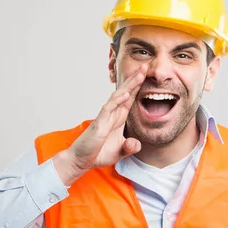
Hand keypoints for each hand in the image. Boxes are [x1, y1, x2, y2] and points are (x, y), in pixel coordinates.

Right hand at [54, 64, 147, 184]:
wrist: (81, 161)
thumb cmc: (98, 153)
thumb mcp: (119, 152)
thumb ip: (130, 147)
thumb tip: (137, 144)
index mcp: (118, 118)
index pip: (130, 99)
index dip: (138, 87)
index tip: (147, 75)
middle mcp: (112, 114)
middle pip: (126, 93)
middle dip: (135, 80)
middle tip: (145, 66)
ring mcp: (105, 117)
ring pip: (118, 97)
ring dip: (129, 85)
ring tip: (139, 74)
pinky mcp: (99, 124)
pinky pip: (109, 109)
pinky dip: (117, 100)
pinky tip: (126, 94)